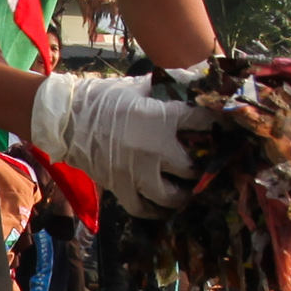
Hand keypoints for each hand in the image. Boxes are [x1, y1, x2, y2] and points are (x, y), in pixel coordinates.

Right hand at [28, 73, 200, 215]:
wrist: (67, 118)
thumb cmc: (106, 98)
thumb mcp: (140, 86)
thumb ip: (169, 86)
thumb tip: (199, 79)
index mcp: (161, 117)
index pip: (202, 122)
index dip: (216, 124)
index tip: (222, 127)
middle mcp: (154, 148)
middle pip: (191, 166)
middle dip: (199, 165)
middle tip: (200, 163)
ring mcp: (137, 171)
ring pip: (171, 195)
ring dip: (183, 194)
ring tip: (186, 190)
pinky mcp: (120, 187)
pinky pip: (144, 208)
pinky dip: (155, 210)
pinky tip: (162, 206)